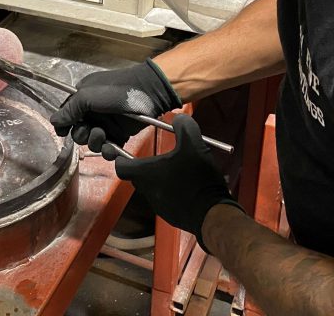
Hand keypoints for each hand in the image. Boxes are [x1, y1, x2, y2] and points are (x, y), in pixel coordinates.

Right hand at [50, 60, 180, 157]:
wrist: (148, 92)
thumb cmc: (115, 90)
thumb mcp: (88, 96)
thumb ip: (70, 109)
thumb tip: (53, 121)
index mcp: (83, 99)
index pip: (67, 115)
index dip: (63, 125)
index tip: (63, 132)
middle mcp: (93, 112)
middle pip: (78, 132)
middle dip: (81, 134)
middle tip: (89, 129)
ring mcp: (107, 124)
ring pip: (93, 142)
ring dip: (94, 142)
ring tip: (102, 134)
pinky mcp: (121, 135)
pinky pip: (109, 149)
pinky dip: (109, 152)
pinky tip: (112, 149)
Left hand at [115, 114, 242, 250]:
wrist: (213, 214)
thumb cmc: (198, 178)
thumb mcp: (194, 144)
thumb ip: (184, 126)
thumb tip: (179, 118)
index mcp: (146, 173)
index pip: (120, 166)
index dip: (122, 157)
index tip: (129, 152)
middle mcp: (147, 191)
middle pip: (137, 176)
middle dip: (144, 167)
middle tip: (160, 158)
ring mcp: (158, 206)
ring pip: (151, 188)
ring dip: (159, 179)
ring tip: (178, 171)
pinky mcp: (170, 216)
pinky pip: (165, 200)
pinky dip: (171, 192)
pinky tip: (187, 186)